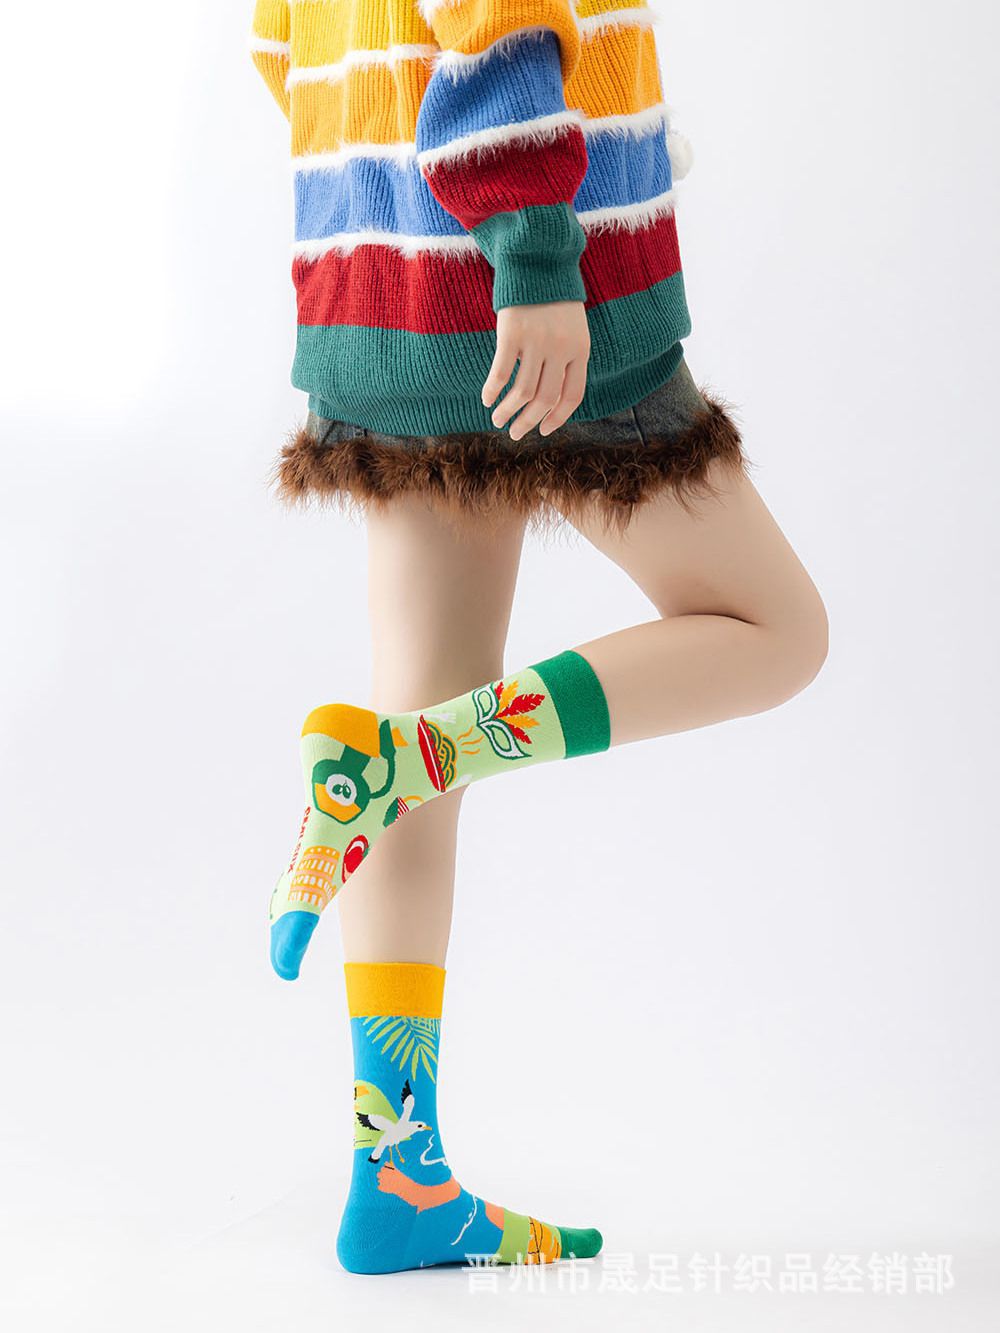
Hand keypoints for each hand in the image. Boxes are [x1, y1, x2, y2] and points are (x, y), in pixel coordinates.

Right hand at [481, 301, 589, 440]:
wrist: (538, 261)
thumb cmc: (553, 299)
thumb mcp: (572, 329)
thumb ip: (566, 359)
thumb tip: (549, 402)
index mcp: (580, 349)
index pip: (572, 395)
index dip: (558, 417)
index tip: (543, 430)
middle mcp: (560, 348)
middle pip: (545, 398)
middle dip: (528, 422)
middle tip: (515, 433)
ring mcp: (536, 340)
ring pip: (522, 391)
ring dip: (508, 411)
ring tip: (498, 420)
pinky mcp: (512, 332)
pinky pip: (501, 372)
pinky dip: (493, 390)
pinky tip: (487, 399)